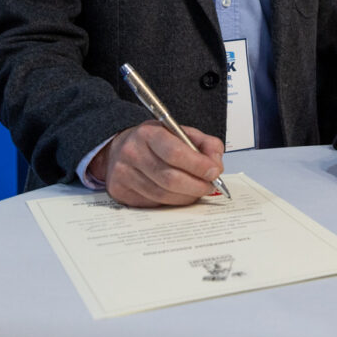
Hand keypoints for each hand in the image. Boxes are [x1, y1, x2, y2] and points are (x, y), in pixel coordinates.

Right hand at [88, 121, 225, 206]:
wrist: (120, 149)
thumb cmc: (154, 142)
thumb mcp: (180, 133)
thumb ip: (204, 144)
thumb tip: (216, 165)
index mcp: (148, 133)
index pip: (175, 153)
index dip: (198, 166)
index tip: (214, 172)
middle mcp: (132, 153)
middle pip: (170, 178)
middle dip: (196, 185)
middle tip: (210, 186)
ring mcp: (124, 174)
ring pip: (163, 195)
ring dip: (186, 196)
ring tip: (197, 190)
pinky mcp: (121, 192)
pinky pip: (153, 203)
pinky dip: (172, 201)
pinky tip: (179, 195)